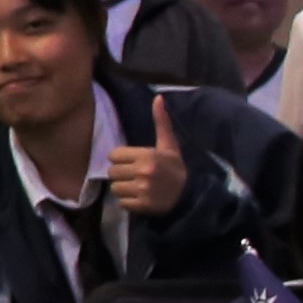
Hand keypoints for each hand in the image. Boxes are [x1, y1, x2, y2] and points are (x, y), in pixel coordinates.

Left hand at [105, 93, 192, 219]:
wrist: (190, 195)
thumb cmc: (175, 168)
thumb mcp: (169, 145)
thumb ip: (161, 122)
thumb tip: (158, 97)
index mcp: (147, 155)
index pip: (114, 155)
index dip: (121, 159)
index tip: (132, 163)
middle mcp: (143, 171)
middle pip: (112, 172)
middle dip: (121, 174)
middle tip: (134, 176)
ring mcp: (143, 189)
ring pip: (115, 188)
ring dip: (123, 189)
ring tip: (136, 187)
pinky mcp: (142, 205)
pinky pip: (122, 203)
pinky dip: (128, 202)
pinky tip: (140, 198)